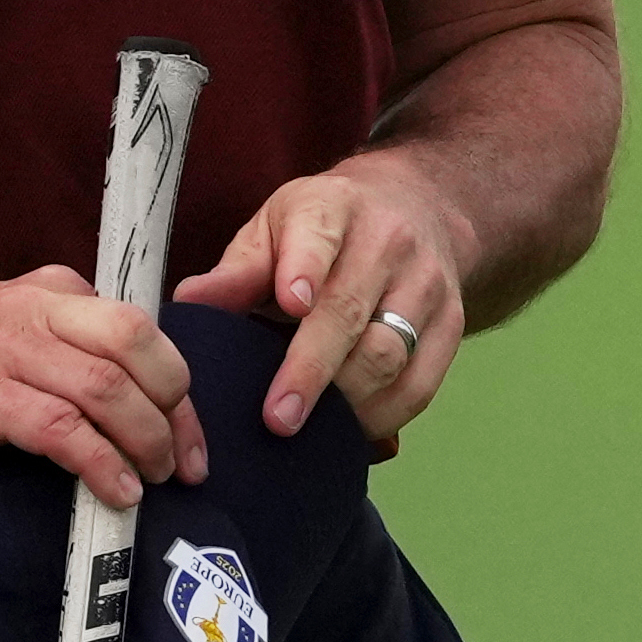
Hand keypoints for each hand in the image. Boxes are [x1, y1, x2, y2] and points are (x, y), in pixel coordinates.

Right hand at [0, 266, 203, 506]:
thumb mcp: (13, 353)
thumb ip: (68, 373)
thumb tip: (139, 434)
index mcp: (54, 294)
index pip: (143, 334)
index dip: (180, 395)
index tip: (192, 445)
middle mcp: (36, 310)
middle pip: (139, 346)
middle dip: (174, 412)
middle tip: (181, 465)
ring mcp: (5, 348)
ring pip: (107, 386)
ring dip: (144, 441)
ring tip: (153, 481)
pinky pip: (60, 427)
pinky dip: (99, 463)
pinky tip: (115, 491)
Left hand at [177, 156, 474, 442]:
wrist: (415, 207)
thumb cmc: (325, 230)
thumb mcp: (276, 227)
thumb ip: (238, 270)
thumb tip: (190, 304)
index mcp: (334, 209)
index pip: (320, 237)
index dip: (305, 270)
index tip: (290, 304)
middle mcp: (389, 242)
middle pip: (352, 311)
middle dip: (313, 369)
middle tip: (278, 419)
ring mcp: (427, 284)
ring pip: (392, 352)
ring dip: (347, 401)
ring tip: (308, 434)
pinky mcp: (452, 324)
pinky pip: (421, 383)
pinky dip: (384, 415)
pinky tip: (348, 432)